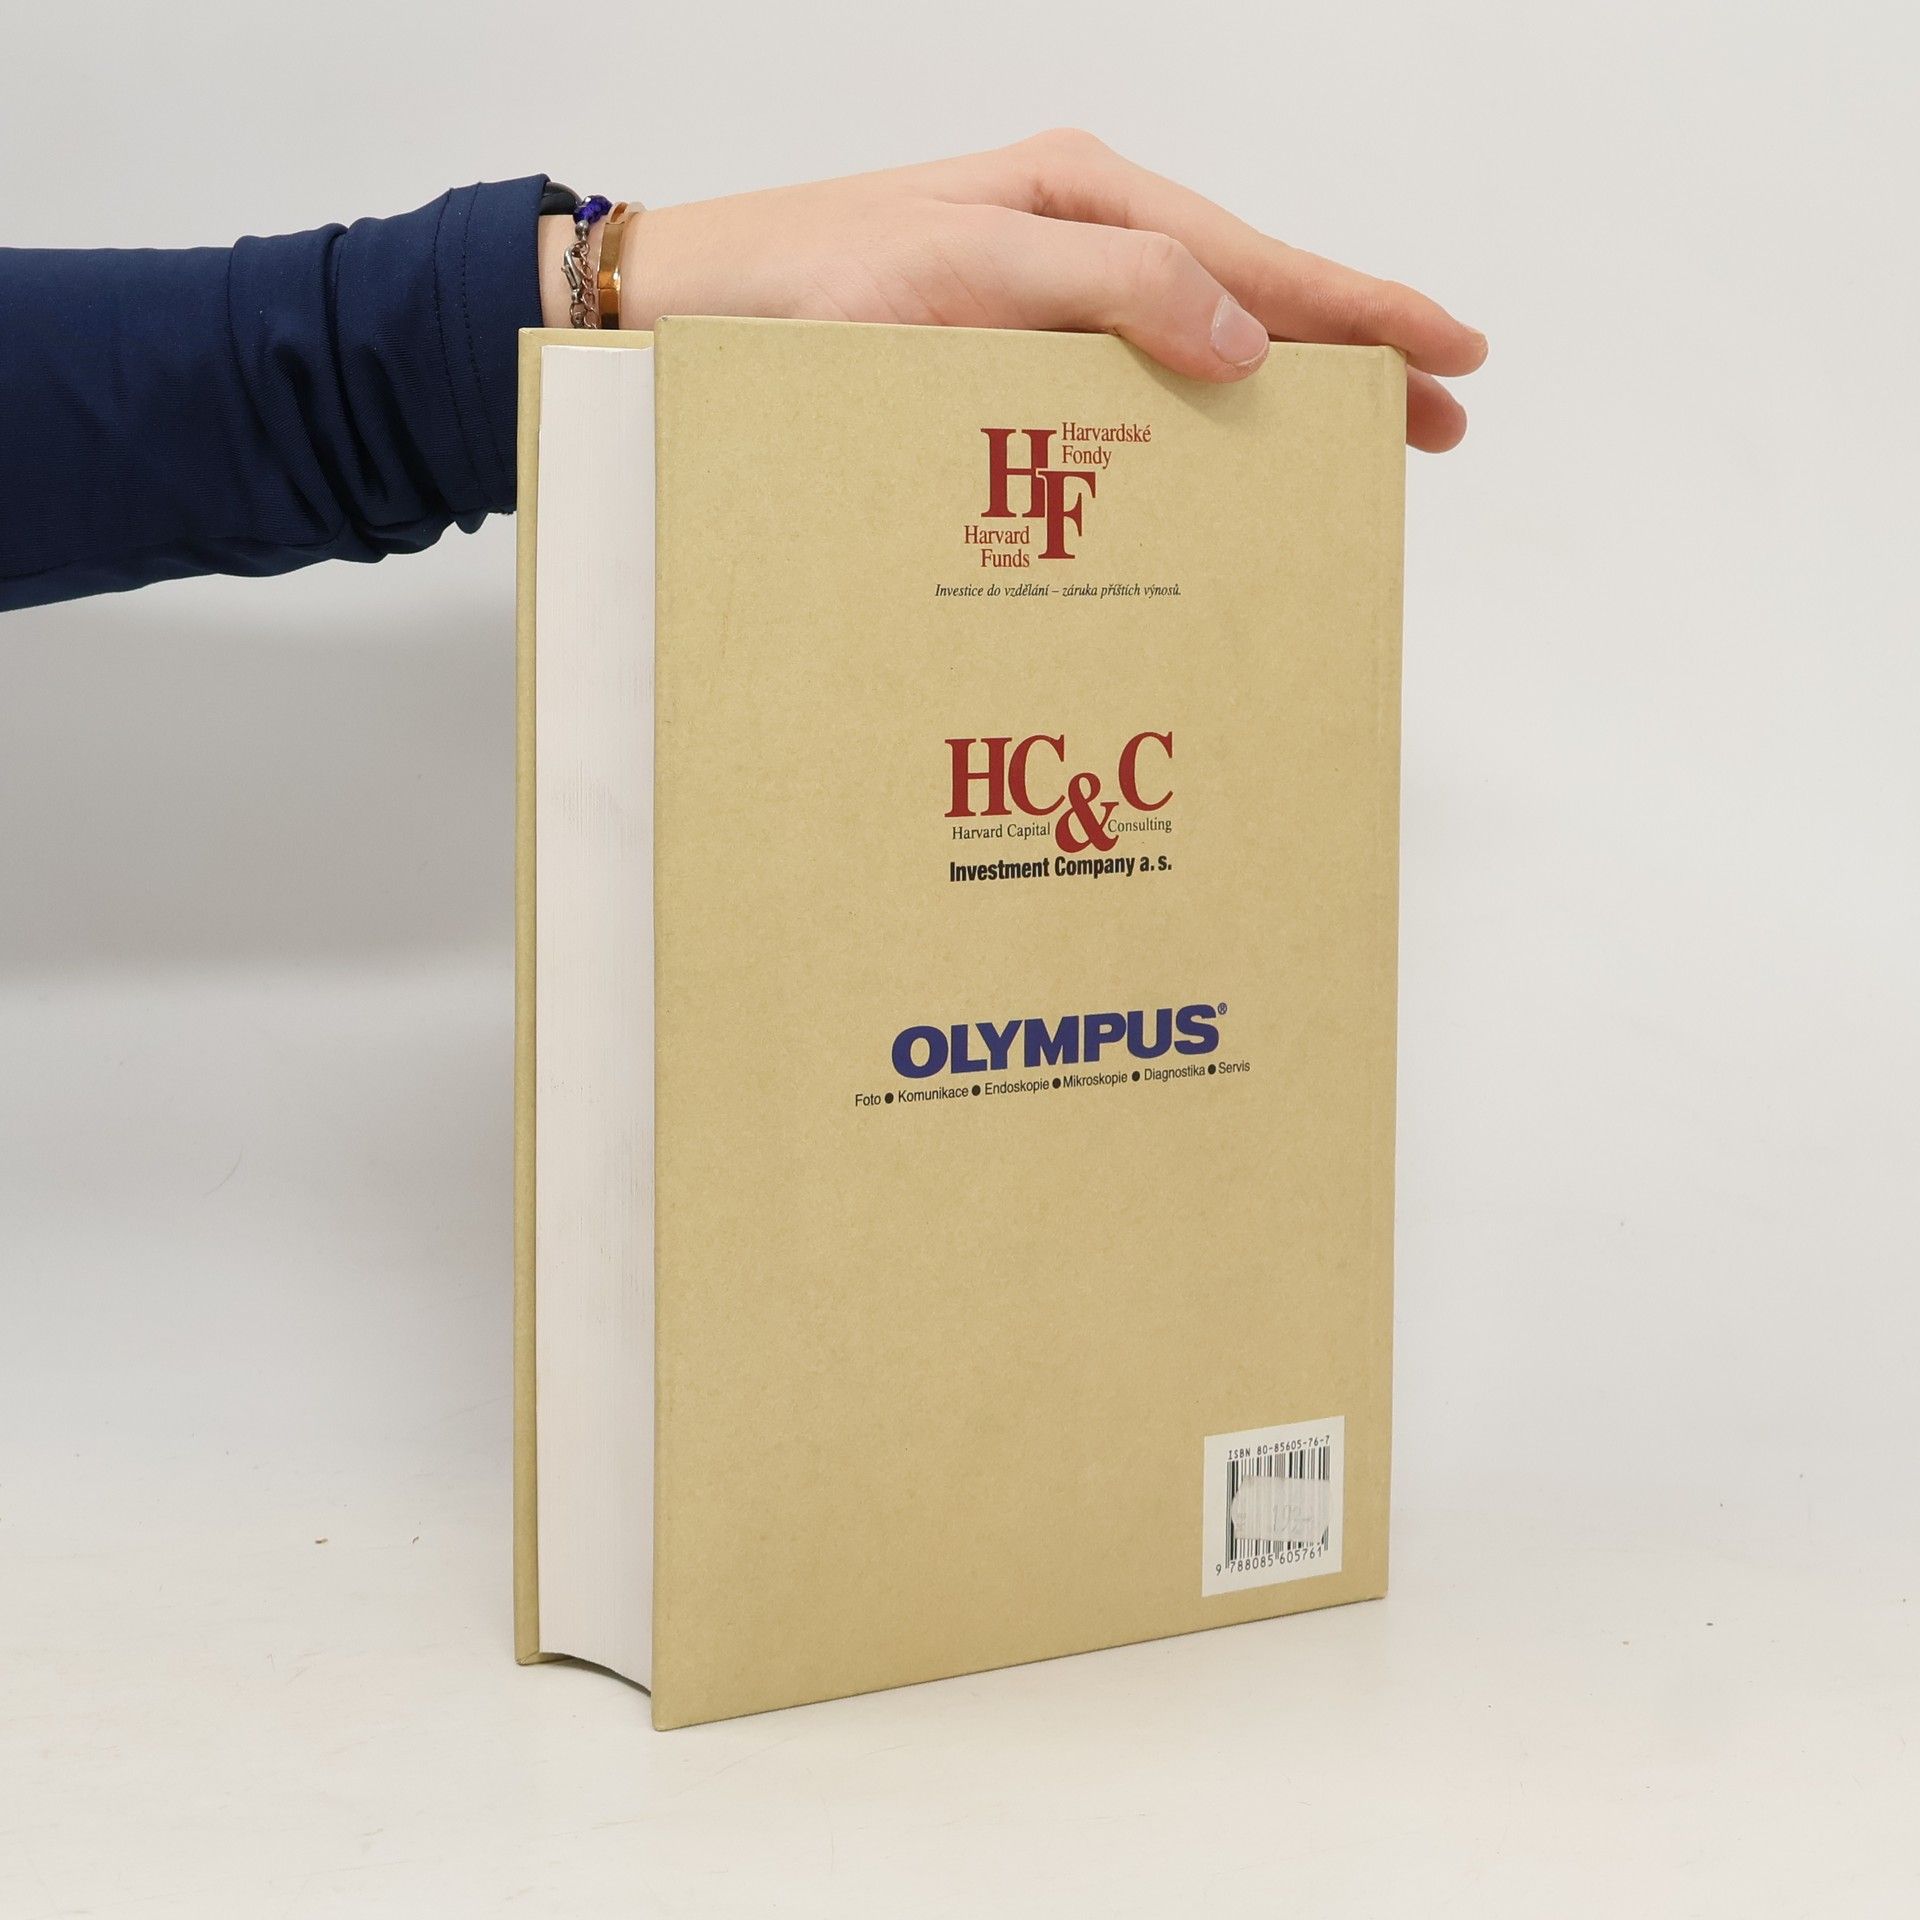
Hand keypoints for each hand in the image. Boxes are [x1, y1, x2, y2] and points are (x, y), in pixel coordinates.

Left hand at [544, 130, 1486, 450]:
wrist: (685, 313)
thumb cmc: (801, 286)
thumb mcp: (960, 275)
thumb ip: (1108, 290)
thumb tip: (1247, 340)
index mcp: (1082, 202)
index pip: (1258, 259)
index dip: (1363, 311)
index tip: (1453, 355)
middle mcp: (1074, 246)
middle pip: (1248, 303)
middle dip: (1349, 360)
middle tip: (1437, 422)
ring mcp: (1042, 303)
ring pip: (1196, 348)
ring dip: (1282, 396)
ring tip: (1358, 442)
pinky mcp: (1003, 357)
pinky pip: (1128, 384)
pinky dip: (1193, 419)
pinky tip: (1221, 452)